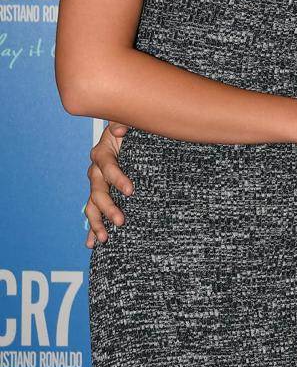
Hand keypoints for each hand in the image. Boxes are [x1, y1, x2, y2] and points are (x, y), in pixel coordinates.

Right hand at [84, 122, 130, 246]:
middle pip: (97, 191)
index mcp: (102, 153)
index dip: (117, 178)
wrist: (135, 141)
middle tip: (121, 221)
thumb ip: (123, 123)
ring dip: (96, 222)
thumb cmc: (134, 132)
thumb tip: (119, 130)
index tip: (131, 191)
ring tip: (104, 238)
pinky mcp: (102, 197)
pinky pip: (95, 214)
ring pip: (92, 206)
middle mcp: (96, 171)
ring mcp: (98, 186)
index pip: (107, 167)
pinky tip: (92, 243)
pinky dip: (93, 229)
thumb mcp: (130, 123)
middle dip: (108, 207)